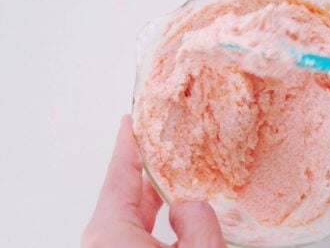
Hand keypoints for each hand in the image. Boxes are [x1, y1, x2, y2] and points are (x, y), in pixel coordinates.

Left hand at [82, 115, 226, 247]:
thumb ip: (198, 220)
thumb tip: (190, 205)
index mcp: (112, 235)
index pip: (119, 176)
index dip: (127, 144)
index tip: (130, 121)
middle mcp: (104, 242)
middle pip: (126, 193)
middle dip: (147, 167)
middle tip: (161, 141)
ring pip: (134, 215)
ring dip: (154, 194)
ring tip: (174, 175)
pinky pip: (137, 231)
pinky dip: (155, 216)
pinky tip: (175, 210)